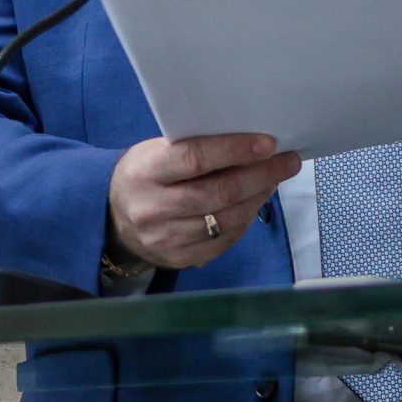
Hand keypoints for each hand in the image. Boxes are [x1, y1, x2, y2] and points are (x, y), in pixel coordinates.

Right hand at [106, 133, 299, 272]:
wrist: (113, 216)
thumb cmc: (147, 173)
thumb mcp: (157, 150)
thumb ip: (195, 147)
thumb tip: (254, 142)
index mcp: (146, 172)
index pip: (194, 159)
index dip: (235, 150)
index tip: (268, 143)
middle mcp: (152, 209)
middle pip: (218, 194)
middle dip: (261, 175)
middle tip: (288, 161)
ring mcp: (165, 239)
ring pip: (226, 219)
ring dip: (258, 197)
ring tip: (275, 179)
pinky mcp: (178, 259)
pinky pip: (224, 240)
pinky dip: (246, 220)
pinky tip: (255, 202)